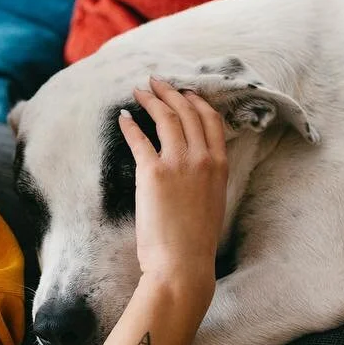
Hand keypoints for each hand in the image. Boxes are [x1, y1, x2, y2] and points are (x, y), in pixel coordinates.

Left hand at [119, 75, 228, 293]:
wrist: (182, 262)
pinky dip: (130, 124)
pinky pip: (139, 139)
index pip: (211, 121)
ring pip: (166, 118)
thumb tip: (194, 166)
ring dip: (151, 100)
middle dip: (171, 92)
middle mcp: (202, 158)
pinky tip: (124, 116)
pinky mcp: (152, 172)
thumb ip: (206, 178)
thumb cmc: (195, 240)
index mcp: (220, 165)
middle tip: (157, 82)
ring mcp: (178, 163)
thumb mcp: (212, 202)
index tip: (185, 92)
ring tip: (140, 90)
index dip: (196, 101)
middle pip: (187, 112)